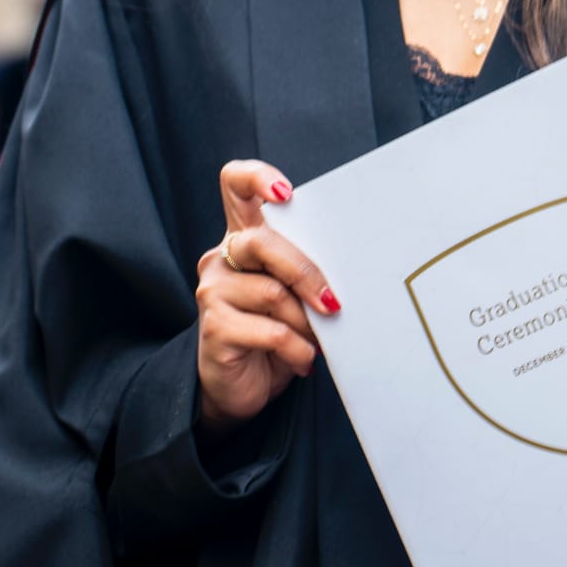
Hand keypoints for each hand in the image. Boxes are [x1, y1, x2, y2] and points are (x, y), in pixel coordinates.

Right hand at [195, 160, 336, 431]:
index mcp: (244, 239)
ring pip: (272, 292)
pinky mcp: (214, 328)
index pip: (235, 185)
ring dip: (307, 323)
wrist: (242, 388)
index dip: (257, 178)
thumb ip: (306, 272)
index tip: (286, 192)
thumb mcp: (295, 296)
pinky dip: (298, 350)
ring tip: (318, 341)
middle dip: (306, 272)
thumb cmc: (276, 335)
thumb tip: (353, 267)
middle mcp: (222, 258)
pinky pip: (271, 331)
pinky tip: (303, 361)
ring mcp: (213, 291)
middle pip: (261, 241)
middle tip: (333, 303)